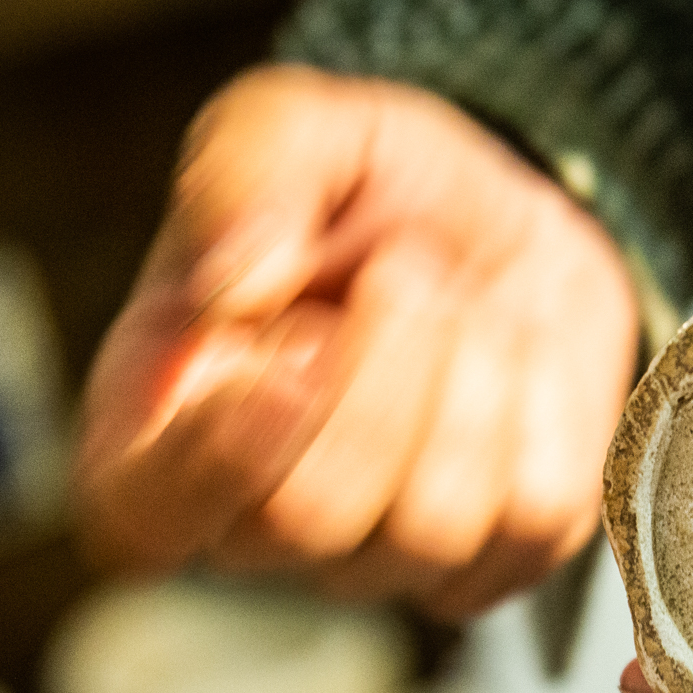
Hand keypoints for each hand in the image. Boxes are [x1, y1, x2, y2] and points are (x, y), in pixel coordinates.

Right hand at [75, 64, 638, 619]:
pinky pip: (536, 520)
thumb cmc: (362, 193)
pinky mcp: (494, 565)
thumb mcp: (295, 127)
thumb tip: (231, 284)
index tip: (298, 342)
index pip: (148, 515)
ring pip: (431, 529)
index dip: (225, 449)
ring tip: (461, 298)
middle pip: (306, 521)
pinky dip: (544, 409)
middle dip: (382, 374)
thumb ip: (242, 170)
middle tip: (408, 265)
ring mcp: (377, 562)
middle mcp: (256, 526)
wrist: (501, 221)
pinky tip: (514, 355)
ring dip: (470, 377)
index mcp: (156, 431)